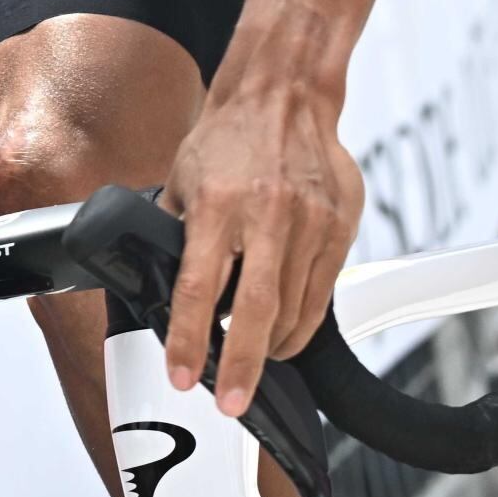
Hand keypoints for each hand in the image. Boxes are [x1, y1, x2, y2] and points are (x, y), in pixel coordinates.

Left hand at [160, 67, 364, 414]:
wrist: (282, 94)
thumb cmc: (227, 137)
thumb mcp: (180, 180)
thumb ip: (174, 233)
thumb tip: (157, 285)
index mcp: (218, 203)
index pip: (199, 286)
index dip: (190, 338)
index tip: (183, 375)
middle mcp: (267, 213)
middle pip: (257, 309)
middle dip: (243, 366)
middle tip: (230, 402)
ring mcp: (310, 222)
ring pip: (296, 310)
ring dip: (274, 347)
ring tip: (253, 363)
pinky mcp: (340, 227)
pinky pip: (323, 293)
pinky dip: (302, 322)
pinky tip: (285, 331)